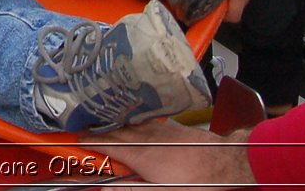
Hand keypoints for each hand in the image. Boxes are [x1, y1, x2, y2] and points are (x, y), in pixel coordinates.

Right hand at [88, 122, 255, 188]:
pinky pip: (147, 123)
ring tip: (106, 129)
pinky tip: (138, 127)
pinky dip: (135, 125)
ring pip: (131, 125)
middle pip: (116, 132)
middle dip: (99, 132)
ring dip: (116, 127)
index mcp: (140, 154)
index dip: (90, 142)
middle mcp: (148, 137)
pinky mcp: (175, 128)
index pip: (107, 144)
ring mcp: (162, 130)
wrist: (228, 161)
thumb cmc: (197, 181)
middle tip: (86, 133)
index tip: (76, 139)